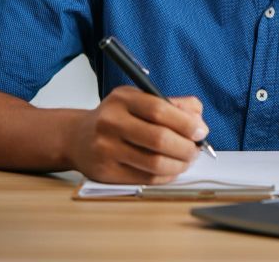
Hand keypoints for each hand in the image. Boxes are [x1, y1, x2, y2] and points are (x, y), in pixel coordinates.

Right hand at [67, 87, 207, 183]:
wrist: (77, 137)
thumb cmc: (116, 117)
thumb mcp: (139, 99)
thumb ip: (172, 105)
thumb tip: (199, 122)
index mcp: (122, 99)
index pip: (160, 110)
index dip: (186, 123)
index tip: (201, 131)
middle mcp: (111, 122)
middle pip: (159, 139)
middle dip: (186, 148)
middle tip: (196, 150)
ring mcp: (106, 149)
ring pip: (154, 163)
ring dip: (179, 165)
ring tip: (186, 161)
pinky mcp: (106, 173)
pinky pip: (146, 179)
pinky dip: (166, 176)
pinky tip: (171, 170)